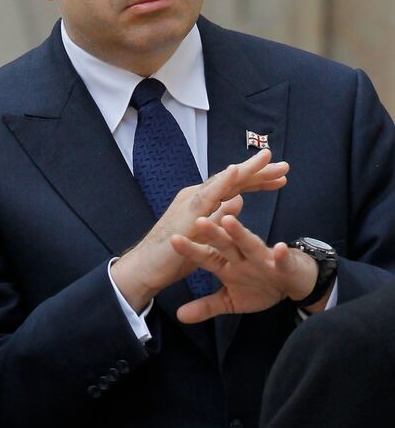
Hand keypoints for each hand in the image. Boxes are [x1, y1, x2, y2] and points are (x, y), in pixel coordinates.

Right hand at [111, 150, 288, 311]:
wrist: (144, 269)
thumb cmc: (172, 256)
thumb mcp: (204, 237)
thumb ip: (220, 217)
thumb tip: (239, 200)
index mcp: (202, 203)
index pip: (235, 189)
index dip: (257, 182)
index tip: (281, 178)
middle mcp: (197, 197)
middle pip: (233, 181)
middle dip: (259, 172)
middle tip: (285, 165)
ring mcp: (191, 202)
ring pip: (223, 181)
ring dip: (246, 170)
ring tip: (267, 158)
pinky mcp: (186, 213)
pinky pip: (207, 195)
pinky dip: (222, 182)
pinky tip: (236, 171)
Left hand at [169, 214, 327, 322]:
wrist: (293, 283)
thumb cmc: (260, 287)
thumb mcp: (230, 301)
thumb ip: (206, 306)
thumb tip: (179, 316)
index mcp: (227, 265)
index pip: (206, 256)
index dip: (191, 249)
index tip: (173, 240)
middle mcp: (242, 258)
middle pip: (225, 245)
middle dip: (212, 233)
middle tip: (198, 220)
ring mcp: (263, 259)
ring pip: (250, 244)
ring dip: (241, 234)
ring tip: (229, 222)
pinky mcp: (284, 265)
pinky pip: (282, 260)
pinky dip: (281, 255)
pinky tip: (278, 248)